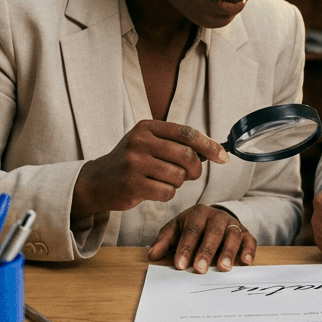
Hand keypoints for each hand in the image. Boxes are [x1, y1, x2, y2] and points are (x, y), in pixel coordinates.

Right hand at [72, 120, 227, 219]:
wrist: (97, 182)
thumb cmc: (131, 162)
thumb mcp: (148, 143)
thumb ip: (176, 143)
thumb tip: (214, 151)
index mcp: (147, 127)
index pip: (187, 133)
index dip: (209, 145)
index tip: (224, 156)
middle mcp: (140, 141)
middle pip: (187, 156)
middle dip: (195, 169)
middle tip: (190, 174)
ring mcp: (135, 163)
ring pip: (178, 176)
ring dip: (178, 183)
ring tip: (164, 180)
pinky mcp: (133, 184)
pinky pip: (167, 192)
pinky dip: (167, 194)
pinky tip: (154, 190)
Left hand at [148, 204, 255, 272]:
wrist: (214, 217)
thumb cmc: (193, 227)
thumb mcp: (176, 229)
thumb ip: (164, 242)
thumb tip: (152, 256)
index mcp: (198, 213)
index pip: (191, 231)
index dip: (185, 248)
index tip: (180, 265)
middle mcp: (217, 216)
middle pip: (212, 233)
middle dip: (206, 251)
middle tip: (200, 268)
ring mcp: (233, 224)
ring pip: (232, 236)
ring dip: (228, 252)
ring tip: (223, 268)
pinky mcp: (245, 233)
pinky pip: (250, 240)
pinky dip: (249, 250)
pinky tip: (246, 262)